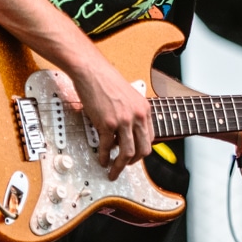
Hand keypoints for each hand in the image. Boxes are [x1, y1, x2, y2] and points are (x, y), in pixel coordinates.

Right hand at [53, 56, 153, 176]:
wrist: (91, 71)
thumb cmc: (106, 80)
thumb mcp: (128, 96)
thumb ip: (131, 114)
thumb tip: (124, 133)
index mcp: (144, 110)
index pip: (150, 138)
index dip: (141, 150)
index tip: (134, 156)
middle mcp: (137, 116)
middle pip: (143, 149)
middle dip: (134, 163)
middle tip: (125, 167)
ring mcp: (123, 121)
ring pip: (127, 153)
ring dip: (120, 166)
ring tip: (113, 171)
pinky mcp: (107, 123)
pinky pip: (108, 146)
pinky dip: (104, 156)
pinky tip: (102, 159)